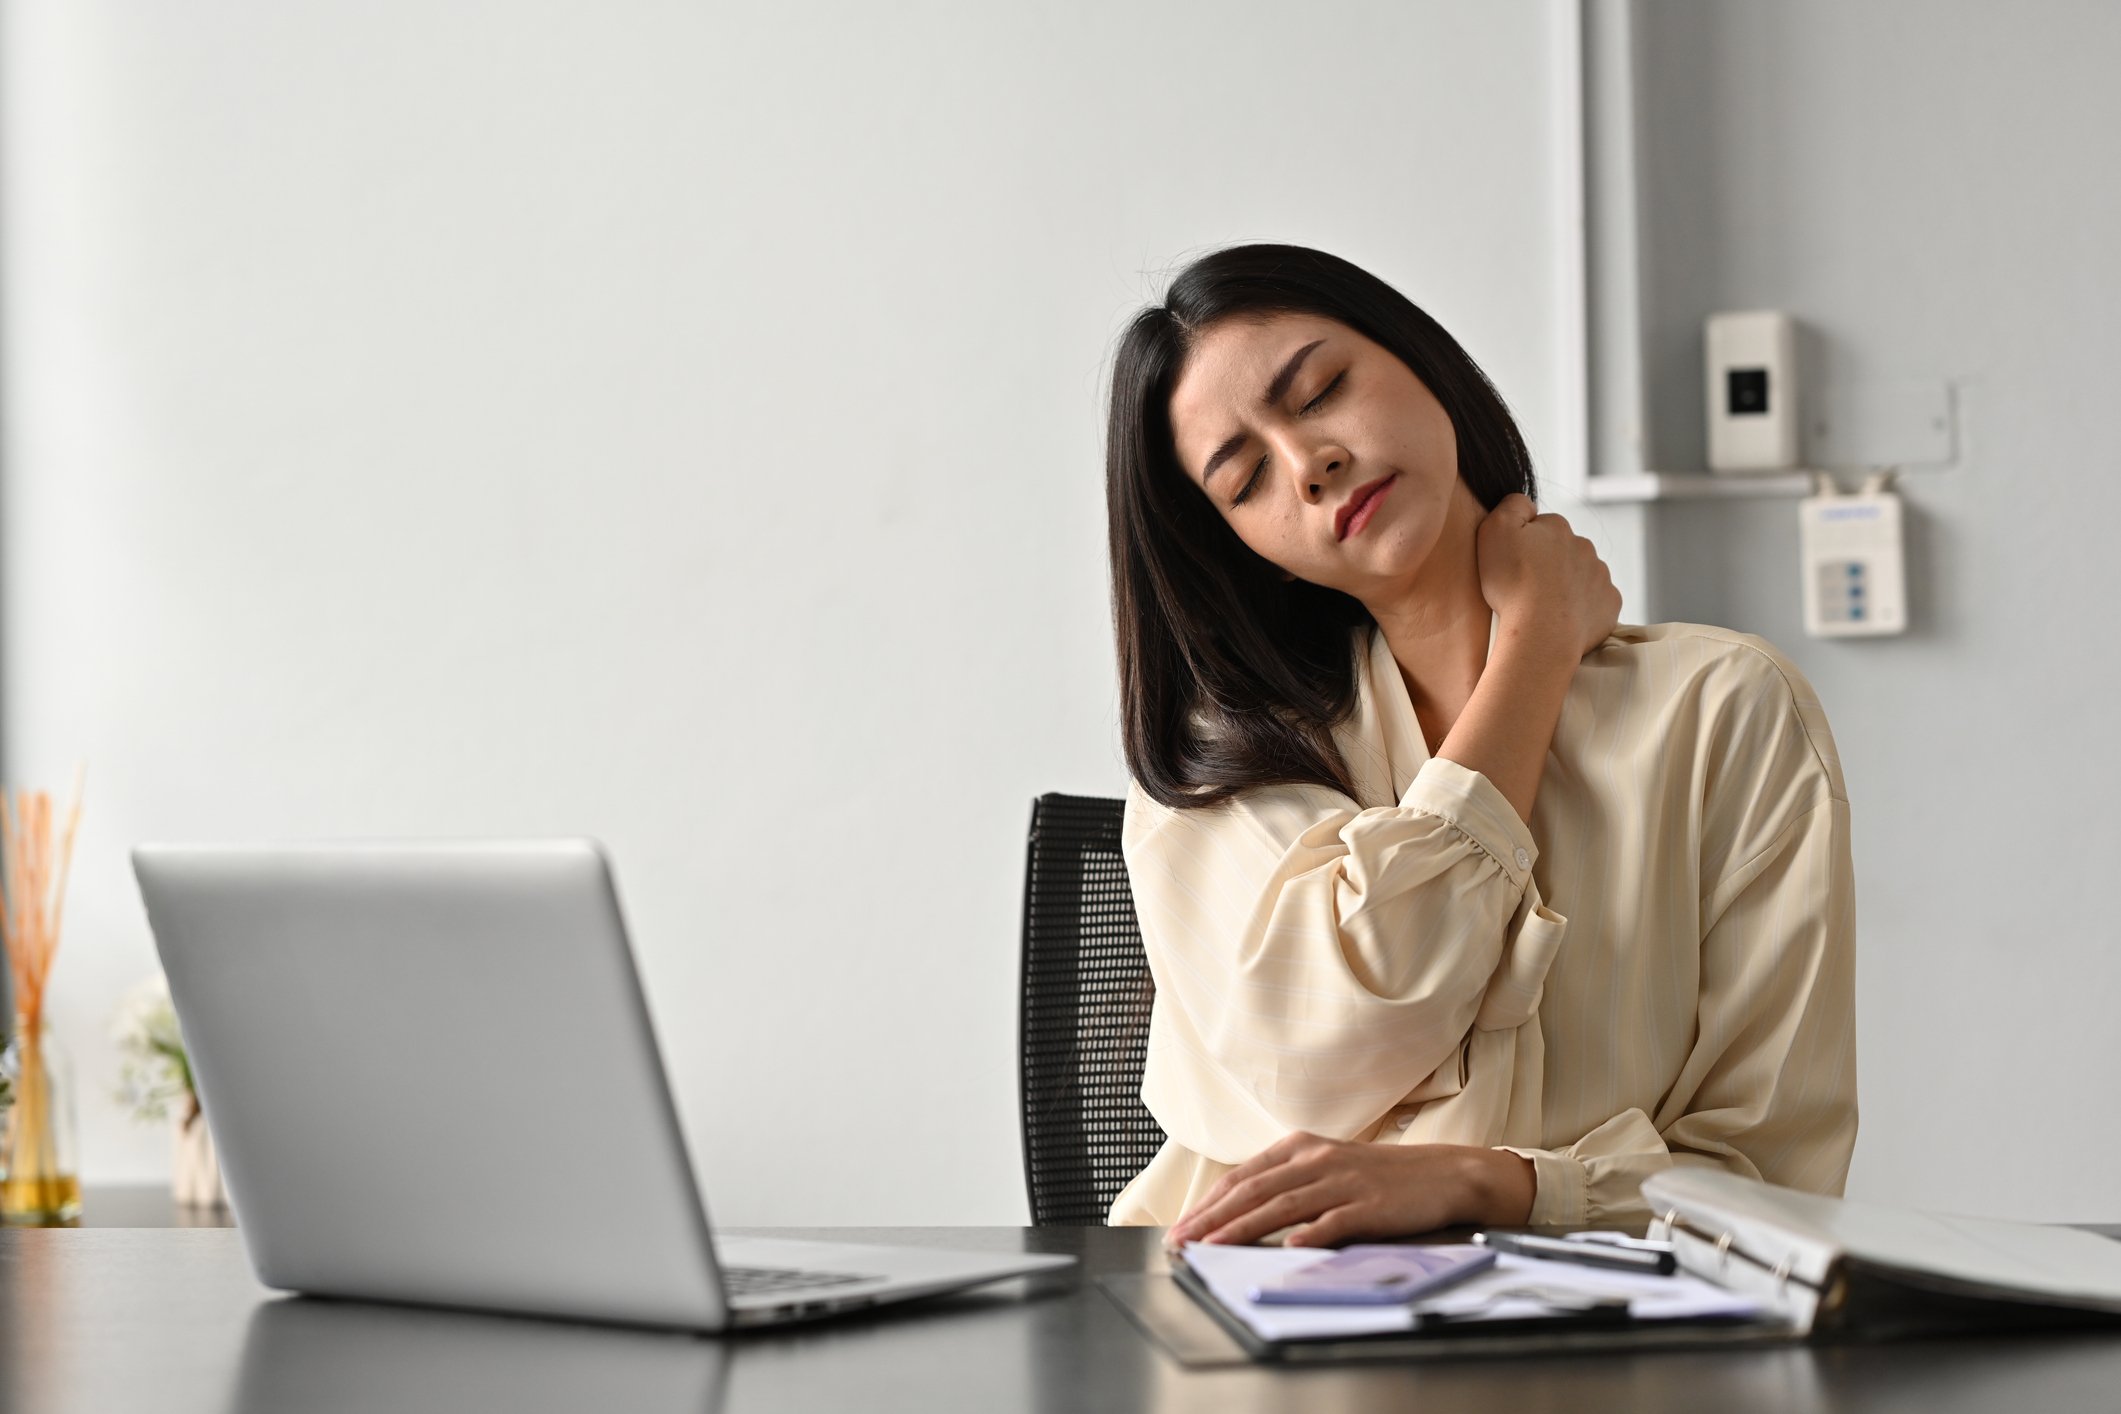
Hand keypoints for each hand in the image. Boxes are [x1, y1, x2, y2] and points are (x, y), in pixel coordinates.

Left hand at [1165, 1133, 1535, 1248]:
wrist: (1441, 1174)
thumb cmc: (1378, 1177)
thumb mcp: (1326, 1168)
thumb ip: (1287, 1184)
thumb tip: (1241, 1213)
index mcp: (1299, 1149)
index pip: (1242, 1177)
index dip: (1208, 1203)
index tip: (1181, 1227)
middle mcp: (1315, 1160)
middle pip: (1253, 1190)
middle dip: (1212, 1218)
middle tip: (1182, 1242)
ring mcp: (1341, 1181)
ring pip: (1282, 1205)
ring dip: (1243, 1228)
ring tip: (1214, 1248)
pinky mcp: (1368, 1204)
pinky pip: (1332, 1220)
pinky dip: (1308, 1233)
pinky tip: (1287, 1247)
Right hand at [1474, 495, 1621, 657]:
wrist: (1542, 634)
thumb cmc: (1513, 584)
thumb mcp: (1495, 529)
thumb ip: (1512, 505)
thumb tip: (1528, 503)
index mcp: (1558, 527)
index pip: (1540, 527)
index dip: (1522, 544)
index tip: (1512, 565)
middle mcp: (1584, 546)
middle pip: (1562, 551)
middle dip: (1547, 564)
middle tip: (1524, 588)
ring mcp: (1600, 576)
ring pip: (1580, 576)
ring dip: (1565, 586)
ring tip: (1542, 607)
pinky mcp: (1609, 604)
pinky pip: (1595, 601)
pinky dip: (1581, 608)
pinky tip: (1562, 619)